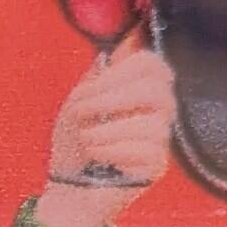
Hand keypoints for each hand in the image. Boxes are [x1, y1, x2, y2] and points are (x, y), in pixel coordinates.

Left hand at [36, 40, 176, 226]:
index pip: (153, 65)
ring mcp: (159, 140)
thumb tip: (127, 40)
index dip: (124, 69)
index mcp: (137, 90)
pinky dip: (113, 150)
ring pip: (151, 125)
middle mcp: (156, 112)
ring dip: (107, 130)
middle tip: (85, 112)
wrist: (67, 187)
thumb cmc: (74, 143)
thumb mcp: (78, 102)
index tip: (95, 84)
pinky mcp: (156, 167)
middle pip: (158, 91)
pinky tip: (97, 156)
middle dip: (115, 98)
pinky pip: (146, 152)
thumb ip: (100, 74)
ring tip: (87, 139)